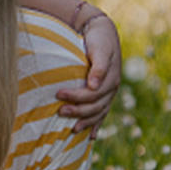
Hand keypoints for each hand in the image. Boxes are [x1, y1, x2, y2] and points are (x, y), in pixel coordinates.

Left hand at [58, 11, 121, 134]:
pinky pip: (102, 113)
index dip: (76, 96)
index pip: (93, 94)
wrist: (103, 33)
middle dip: (78, 111)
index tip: (58, 94)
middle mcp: (112, 88)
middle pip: (96, 106)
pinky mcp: (105, 94)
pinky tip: (91, 136)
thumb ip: (98, 67)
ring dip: (86, 122)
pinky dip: (97, 125)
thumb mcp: (100, 49)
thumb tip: (94, 85)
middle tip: (59, 111)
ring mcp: (110, 93)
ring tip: (72, 130)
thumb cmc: (99, 40)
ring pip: (100, 113)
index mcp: (111, 79)